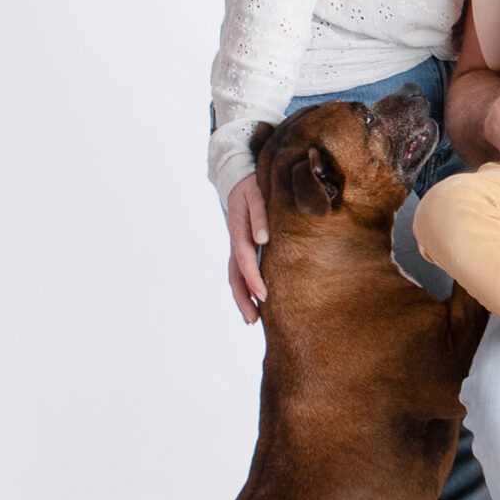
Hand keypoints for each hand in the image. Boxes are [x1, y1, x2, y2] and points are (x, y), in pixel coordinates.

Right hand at [227, 172, 268, 322]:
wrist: (238, 178)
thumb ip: (260, 215)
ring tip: (252, 319)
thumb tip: (263, 239)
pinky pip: (240, 272)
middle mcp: (236, 242)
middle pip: (235, 277)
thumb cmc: (252, 186)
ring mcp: (237, 246)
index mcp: (239, 231)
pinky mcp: (242, 247)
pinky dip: (246, 288)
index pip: (245, 261)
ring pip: (235, 277)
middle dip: (243, 299)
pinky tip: (255, 301)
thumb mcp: (256, 195)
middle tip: (253, 320)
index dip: (254, 279)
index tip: (264, 296)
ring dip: (243, 298)